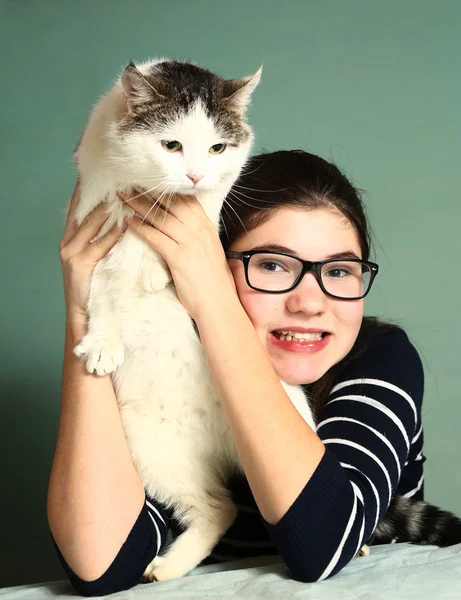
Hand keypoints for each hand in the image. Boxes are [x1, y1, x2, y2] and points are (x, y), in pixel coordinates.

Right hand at [59, 180, 126, 318]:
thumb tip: (121, 217)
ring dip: (105, 209)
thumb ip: (101, 237)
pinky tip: (123, 225)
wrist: (83, 312)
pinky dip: (111, 235)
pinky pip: (98, 245)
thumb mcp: (95, 256)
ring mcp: (71, 253)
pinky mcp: (79, 265)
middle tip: (114, 177)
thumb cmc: (94, 283)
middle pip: (82, 211)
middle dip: (97, 193)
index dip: (86, 189)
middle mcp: (68, 241)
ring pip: (89, 225)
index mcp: (71, 237)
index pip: (78, 207)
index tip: (97, 172)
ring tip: (120, 194)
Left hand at [119, 189, 236, 319]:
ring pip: (160, 217)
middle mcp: (199, 229)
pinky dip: (140, 228)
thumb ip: (196, 234)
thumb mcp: (209, 249)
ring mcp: (189, 242)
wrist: (218, 302)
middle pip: (170, 204)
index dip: (166, 190)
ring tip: (123, 198)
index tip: (150, 182)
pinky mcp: (179, 256)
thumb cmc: (213, 280)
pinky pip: (155, 237)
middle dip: (149, 193)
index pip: (185, 200)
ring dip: (139, 206)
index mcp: (206, 226)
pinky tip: (128, 222)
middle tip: (130, 184)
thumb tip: (180, 225)